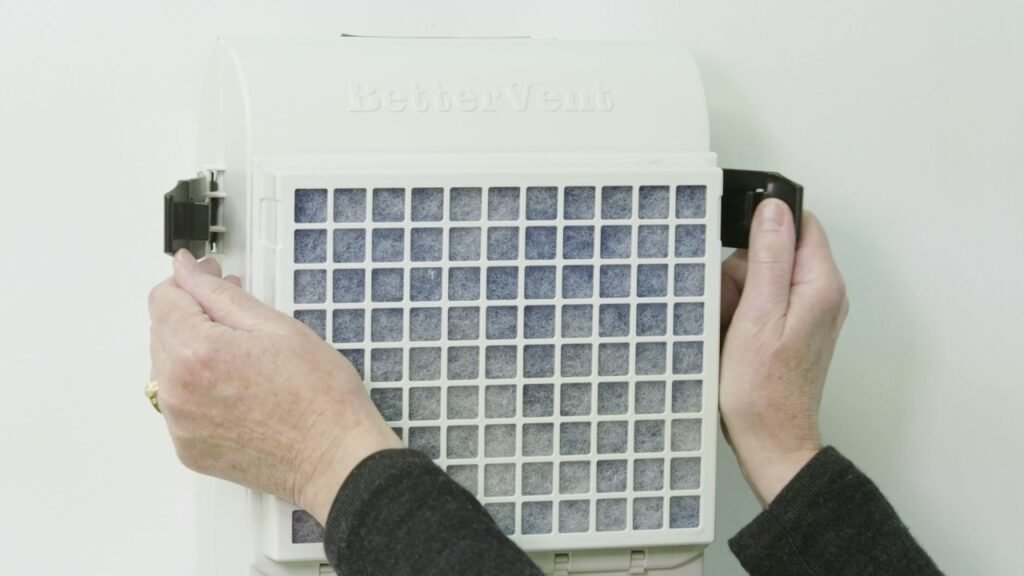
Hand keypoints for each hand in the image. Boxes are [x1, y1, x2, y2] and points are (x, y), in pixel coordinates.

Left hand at [148, 250, 401, 523]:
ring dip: (193, 353)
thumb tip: (186, 269)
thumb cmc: (320, 396)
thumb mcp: (276, 326)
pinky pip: (178, 405)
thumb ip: (220, 294)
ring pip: (167, 369)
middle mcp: (176, 391)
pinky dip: (198, 389)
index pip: (163, 299)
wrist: (335, 458)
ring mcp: (179, 425)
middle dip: (193, 316)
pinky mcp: (188, 449)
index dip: (190, 282)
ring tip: (243, 358)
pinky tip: (237, 389)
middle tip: (239, 318)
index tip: (213, 279)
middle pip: (161, 332)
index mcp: (196, 353)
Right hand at [719, 200, 848, 505]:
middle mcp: (822, 294)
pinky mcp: (791, 329)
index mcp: (820, 284)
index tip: (738, 252)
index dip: (764, 228)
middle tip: (732, 308)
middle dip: (742, 271)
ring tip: (731, 330)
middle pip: (773, 250)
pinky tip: (734, 338)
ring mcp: (807, 312)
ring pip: (761, 276)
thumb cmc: (762, 389)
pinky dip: (741, 314)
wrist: (769, 441)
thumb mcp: (757, 315)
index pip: (798, 222)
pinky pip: (760, 302)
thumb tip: (773, 209)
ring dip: (737, 296)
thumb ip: (768, 258)